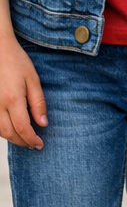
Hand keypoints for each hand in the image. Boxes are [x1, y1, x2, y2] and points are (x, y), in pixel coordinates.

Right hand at [0, 33, 46, 148]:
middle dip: (22, 142)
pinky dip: (3, 131)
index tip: (40, 144)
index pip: (23, 128)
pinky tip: (12, 129)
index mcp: (12, 100)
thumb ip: (38, 102)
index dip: (32, 139)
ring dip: (12, 138)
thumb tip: (43, 123)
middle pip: (9, 133)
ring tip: (25, 139)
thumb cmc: (16, 62)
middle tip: (34, 144)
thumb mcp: (33, 79)